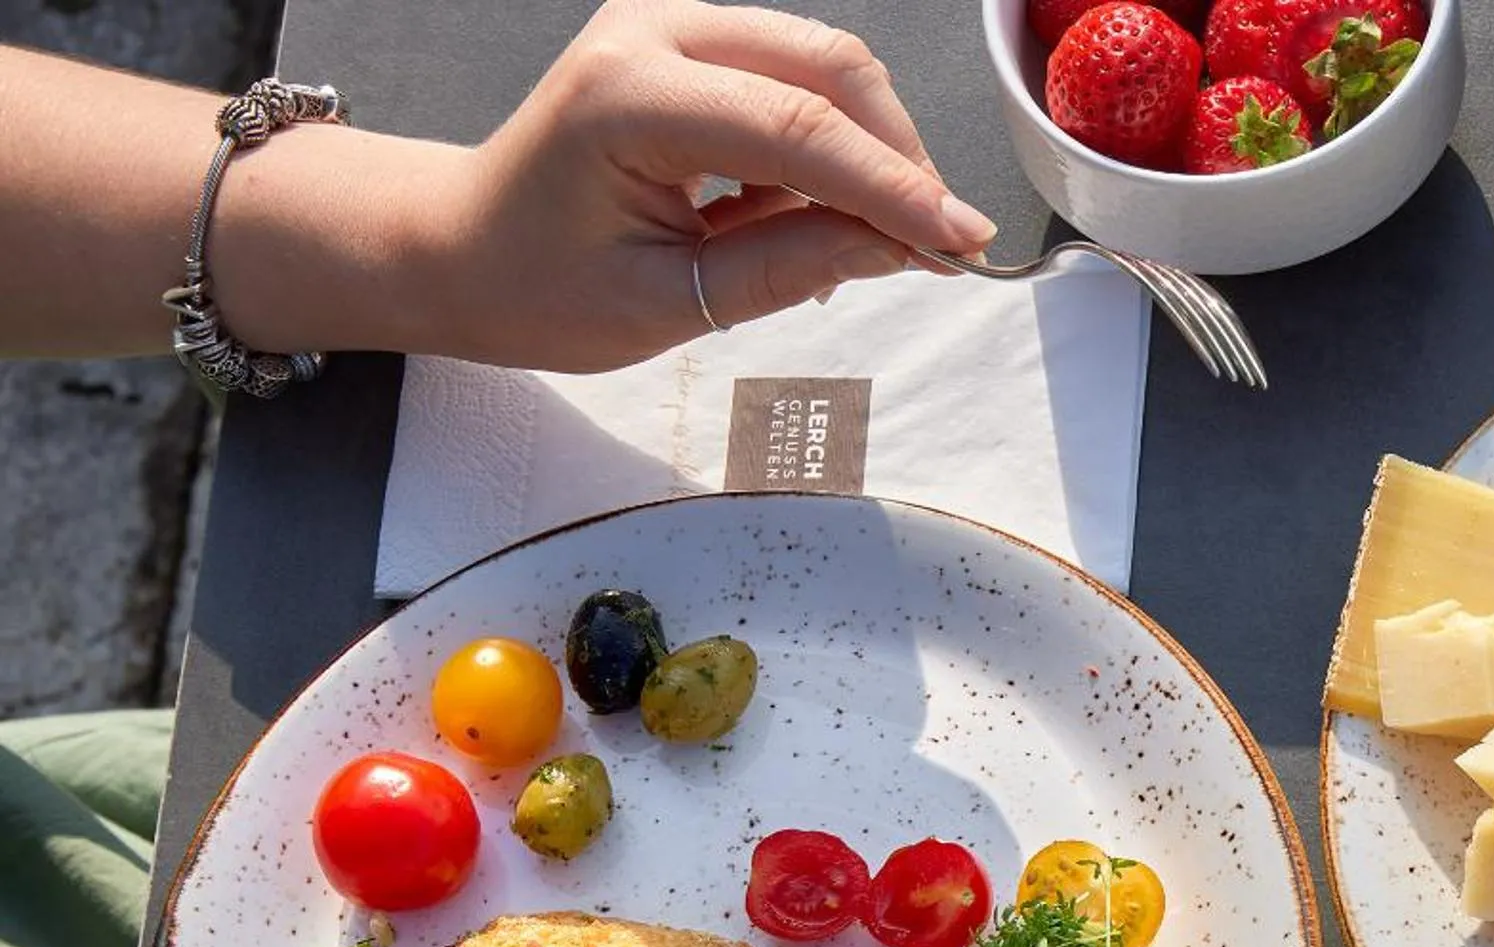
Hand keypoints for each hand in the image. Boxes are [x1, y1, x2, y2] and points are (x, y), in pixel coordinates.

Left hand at [421, 0, 996, 369]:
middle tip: (936, 249)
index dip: (893, 188)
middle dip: (897, 159)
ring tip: (864, 243)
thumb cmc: (536, 283)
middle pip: (828, 69)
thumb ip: (788, 268)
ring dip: (868, 153)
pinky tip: (814, 216)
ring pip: (824, 66)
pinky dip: (830, 148)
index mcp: (628, 96)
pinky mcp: (691, 44)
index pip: (797, 128)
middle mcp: (652, 33)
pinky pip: (796, 79)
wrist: (461, 248)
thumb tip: (898, 248)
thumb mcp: (666, 303)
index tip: (962, 242)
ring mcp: (671, 26)